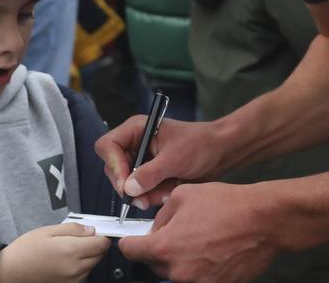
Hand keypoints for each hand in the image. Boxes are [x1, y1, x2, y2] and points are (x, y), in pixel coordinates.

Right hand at [0, 223, 110, 282]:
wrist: (11, 272)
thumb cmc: (25, 251)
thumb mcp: (48, 230)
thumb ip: (73, 229)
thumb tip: (91, 230)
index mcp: (71, 251)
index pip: (102, 244)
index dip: (101, 235)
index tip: (96, 231)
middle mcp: (75, 269)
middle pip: (100, 255)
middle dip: (94, 245)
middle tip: (80, 238)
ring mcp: (73, 280)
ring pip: (92, 265)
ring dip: (87, 256)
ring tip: (68, 249)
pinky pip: (83, 274)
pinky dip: (80, 266)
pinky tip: (65, 260)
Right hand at [95, 117, 224, 210]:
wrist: (220, 153)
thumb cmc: (201, 144)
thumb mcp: (175, 158)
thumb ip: (150, 173)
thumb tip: (129, 188)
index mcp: (137, 130)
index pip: (108, 146)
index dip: (113, 165)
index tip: (126, 183)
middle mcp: (136, 145)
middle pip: (114, 169)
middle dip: (130, 186)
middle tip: (143, 199)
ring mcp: (143, 162)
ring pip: (128, 185)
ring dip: (146, 194)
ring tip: (167, 191)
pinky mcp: (151, 176)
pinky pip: (142, 192)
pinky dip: (155, 196)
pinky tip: (171, 191)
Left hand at [119, 182, 278, 281]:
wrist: (264, 221)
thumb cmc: (228, 206)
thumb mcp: (183, 195)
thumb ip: (161, 215)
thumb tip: (155, 226)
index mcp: (165, 247)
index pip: (130, 251)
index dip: (131, 241)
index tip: (133, 239)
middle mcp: (179, 271)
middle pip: (153, 264)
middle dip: (160, 248)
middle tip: (177, 231)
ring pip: (175, 272)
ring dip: (180, 258)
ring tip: (200, 238)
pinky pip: (198, 278)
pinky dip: (200, 266)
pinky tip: (212, 249)